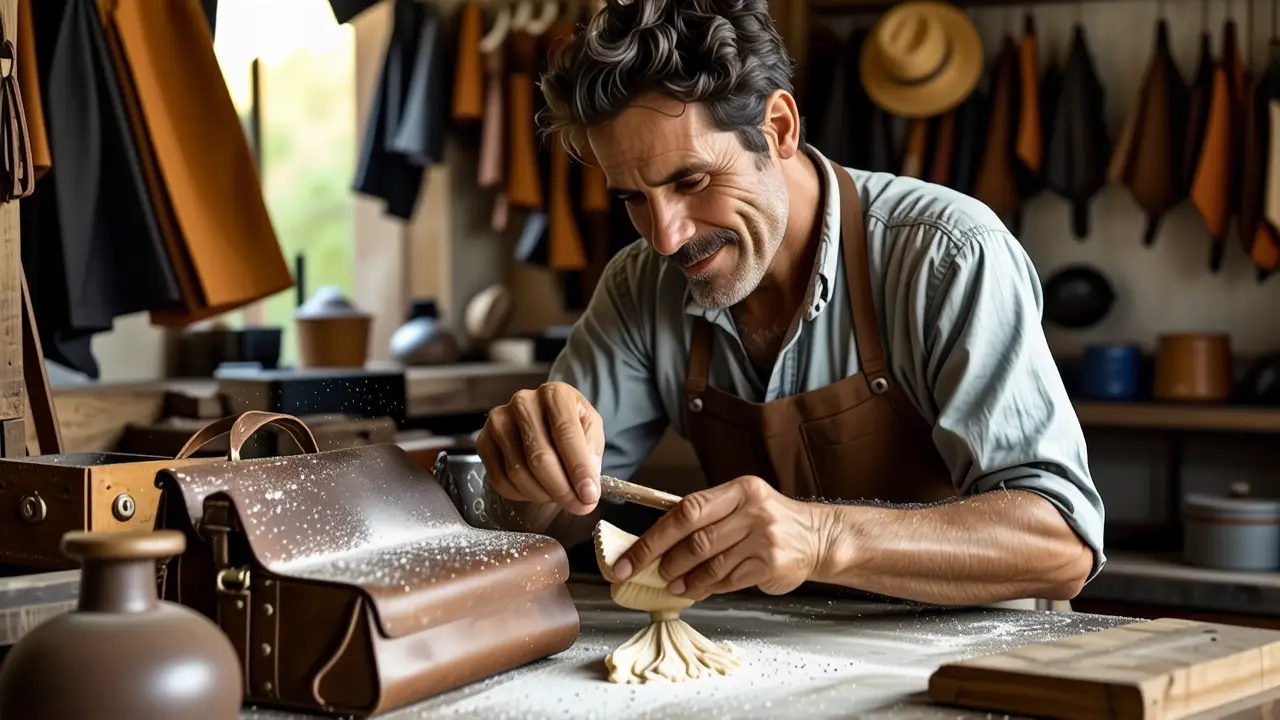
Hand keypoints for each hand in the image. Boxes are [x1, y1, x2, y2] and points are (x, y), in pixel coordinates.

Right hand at [475, 382, 603, 515]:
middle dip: (562, 489)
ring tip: (558, 495)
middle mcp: (523, 402)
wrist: (542, 417)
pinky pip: (500, 480)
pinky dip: (522, 495)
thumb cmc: (569, 423)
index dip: (578, 469)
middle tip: (578, 506)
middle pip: (539, 457)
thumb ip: (591, 455)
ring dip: (543, 494)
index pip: (566, 434)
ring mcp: (499, 421)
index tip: (589, 495)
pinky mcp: (484, 441)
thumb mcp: (590, 429)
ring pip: (518, 472)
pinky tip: (536, 490)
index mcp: (555, 394)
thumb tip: (586, 489)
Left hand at [611, 476, 828, 599]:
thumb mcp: (743, 504)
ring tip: (672, 585)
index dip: (654, 536)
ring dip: (685, 578)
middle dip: (663, 559)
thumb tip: (658, 542)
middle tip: (646, 572)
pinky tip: (697, 589)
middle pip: (695, 538)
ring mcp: (763, 537)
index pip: (686, 511)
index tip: (631, 556)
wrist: (819, 537)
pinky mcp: (770, 564)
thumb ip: (707, 516)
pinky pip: (728, 579)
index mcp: (739, 490)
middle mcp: (752, 510)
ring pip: (710, 562)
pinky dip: (707, 587)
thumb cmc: (770, 521)